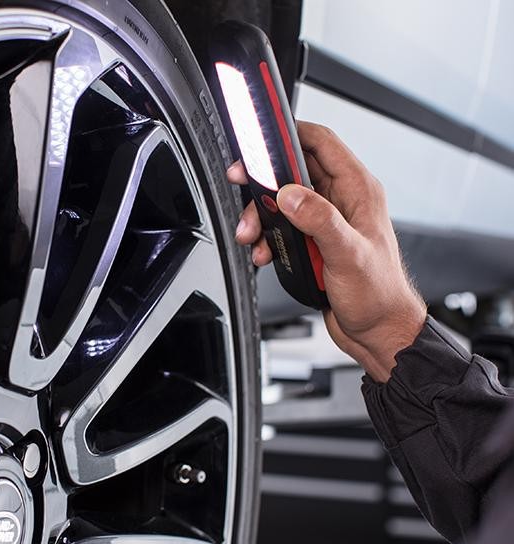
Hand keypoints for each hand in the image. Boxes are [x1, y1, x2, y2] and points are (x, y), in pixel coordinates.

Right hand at [229, 121, 425, 381]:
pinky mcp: (313, 243)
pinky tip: (262, 254)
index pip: (320, 142)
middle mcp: (341, 201)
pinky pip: (281, 229)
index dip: (289, 133)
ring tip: (249, 234)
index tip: (261, 137)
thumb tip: (289, 194)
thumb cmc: (379, 295)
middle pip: (292, 172)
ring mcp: (326, 222)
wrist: (379, 332)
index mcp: (357, 191)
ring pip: (281, 202)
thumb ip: (318, 220)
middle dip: (263, 182)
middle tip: (241, 186)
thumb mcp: (347, 254)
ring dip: (260, 216)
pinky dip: (266, 240)